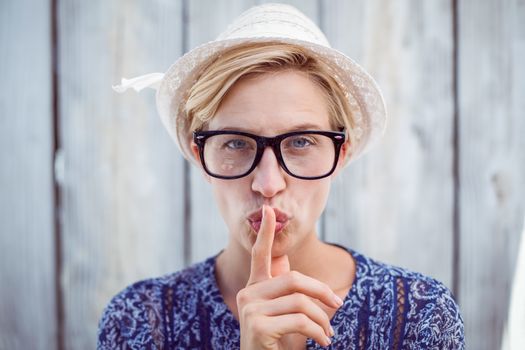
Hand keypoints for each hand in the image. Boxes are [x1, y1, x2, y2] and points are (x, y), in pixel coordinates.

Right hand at [237, 205, 342, 348]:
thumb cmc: (274, 343)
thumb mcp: (280, 315)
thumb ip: (283, 290)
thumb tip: (284, 261)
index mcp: (254, 289)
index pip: (260, 255)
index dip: (266, 233)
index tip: (268, 209)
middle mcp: (248, 294)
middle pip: (294, 279)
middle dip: (321, 291)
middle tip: (338, 304)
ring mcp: (250, 309)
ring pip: (300, 301)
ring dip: (322, 319)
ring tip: (328, 335)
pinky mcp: (257, 325)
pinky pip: (301, 320)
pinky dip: (319, 331)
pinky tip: (323, 342)